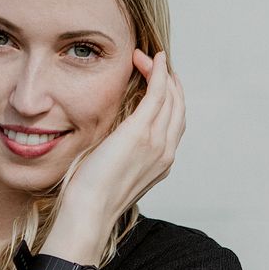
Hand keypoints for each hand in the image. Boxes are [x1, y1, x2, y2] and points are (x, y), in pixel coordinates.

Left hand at [53, 49, 185, 248]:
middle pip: (178, 107)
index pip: (175, 123)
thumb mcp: (115, 171)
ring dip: (161, 73)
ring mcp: (156, 142)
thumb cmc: (93, 196)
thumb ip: (121, 152)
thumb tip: (111, 137)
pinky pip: (157, 94)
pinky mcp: (140, 132)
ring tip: (147, 58)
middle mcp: (166, 151)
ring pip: (171, 97)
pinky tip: (151, 60)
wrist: (90, 210)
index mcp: (162, 163)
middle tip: (154, 64)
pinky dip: (158, 73)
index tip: (157, 82)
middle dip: (169, 81)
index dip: (170, 98)